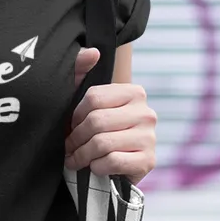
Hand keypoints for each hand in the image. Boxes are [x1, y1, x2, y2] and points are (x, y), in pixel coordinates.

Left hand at [65, 46, 156, 181]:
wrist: (118, 168)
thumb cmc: (100, 132)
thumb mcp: (89, 105)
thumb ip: (83, 73)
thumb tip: (92, 52)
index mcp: (134, 93)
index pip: (93, 98)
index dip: (75, 116)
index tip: (70, 126)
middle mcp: (146, 112)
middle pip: (96, 122)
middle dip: (75, 139)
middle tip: (69, 147)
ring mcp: (150, 138)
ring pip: (102, 143)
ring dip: (82, 155)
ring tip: (76, 159)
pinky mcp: (148, 161)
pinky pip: (112, 161)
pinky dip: (97, 167)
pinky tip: (96, 167)